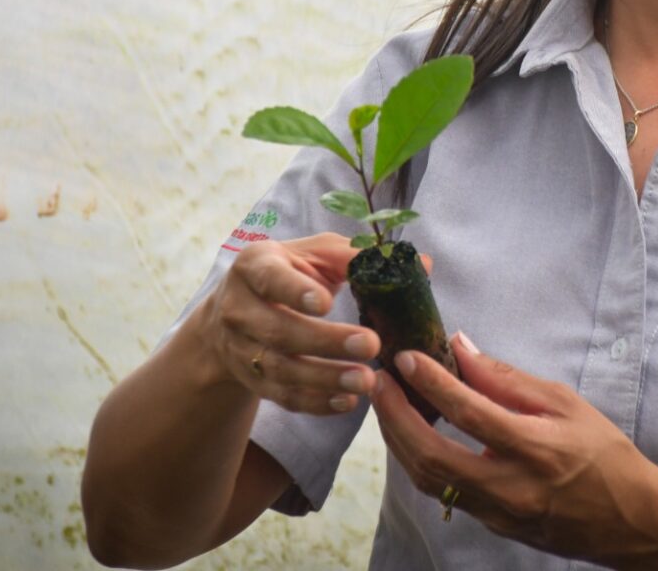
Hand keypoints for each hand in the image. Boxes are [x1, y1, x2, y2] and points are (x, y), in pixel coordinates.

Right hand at [189, 233, 385, 414]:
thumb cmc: (291, 273)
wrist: (236, 312)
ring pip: (281, 370)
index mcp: (254, 266)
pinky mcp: (253, 381)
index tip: (326, 303)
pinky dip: (316, 403)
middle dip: (326, 342)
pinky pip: (283, 397)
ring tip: (366, 380)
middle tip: (371, 345)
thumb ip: (359, 257)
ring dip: (326, 379)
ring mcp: (242, 349)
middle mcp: (240, 309)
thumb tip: (421, 264)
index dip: (294, 291)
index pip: (270, 278)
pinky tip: (347, 402)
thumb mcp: (316, 254)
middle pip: (279, 331)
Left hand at [371, 334, 657, 563]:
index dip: (433, 382)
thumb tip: (462, 348)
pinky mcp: (492, 525)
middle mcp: (510, 486)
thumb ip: (508, 379)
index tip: (406, 357)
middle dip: (395, 417)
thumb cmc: (603, 453)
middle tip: (379, 383)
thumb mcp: (565, 404)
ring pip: (427, 478)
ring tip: (387, 405)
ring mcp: (497, 512)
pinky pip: (443, 490)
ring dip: (399, 440)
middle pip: (431, 455)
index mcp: (534, 448)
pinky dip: (421, 459)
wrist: (630, 519)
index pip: (469, 412)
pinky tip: (413, 435)